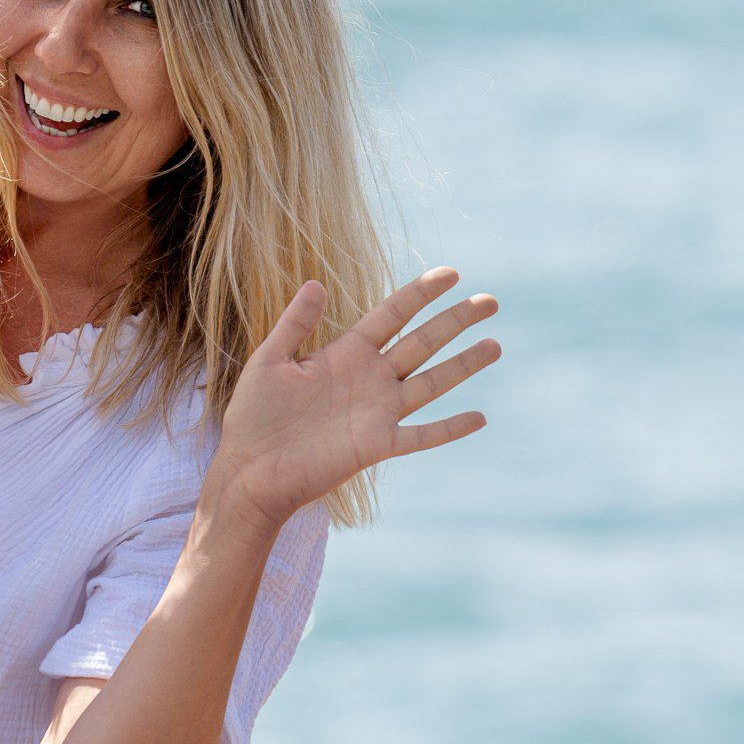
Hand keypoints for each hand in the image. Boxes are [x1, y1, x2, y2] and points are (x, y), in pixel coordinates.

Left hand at [210, 267, 500, 533]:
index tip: (451, 273)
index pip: (391, 315)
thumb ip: (294, 324)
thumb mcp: (269, 361)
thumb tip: (316, 283)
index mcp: (345, 354)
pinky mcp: (376, 445)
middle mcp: (369, 379)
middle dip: (455, 322)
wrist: (248, 470)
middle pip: (422, 342)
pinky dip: (449, 429)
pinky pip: (421, 436)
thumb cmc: (254, 417)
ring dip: (463, 366)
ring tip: (495, 345)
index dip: (420, 294)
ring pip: (431, 383)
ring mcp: (377, 412)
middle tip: (490, 301)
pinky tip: (479, 418)